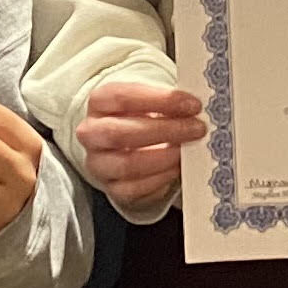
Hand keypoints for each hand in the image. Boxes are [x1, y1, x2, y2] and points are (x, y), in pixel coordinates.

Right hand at [76, 75, 205, 225]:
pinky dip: (161, 179)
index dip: (160, 100)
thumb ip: (168, 102)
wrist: (126, 148)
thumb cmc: (141, 118)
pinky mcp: (113, 189)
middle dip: (164, 131)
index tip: (192, 104)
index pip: (122, 98)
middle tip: (196, 129)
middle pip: (120, 133)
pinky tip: (177, 168)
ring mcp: (99, 164)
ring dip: (165, 157)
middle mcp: (92, 133)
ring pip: (127, 164)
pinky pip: (136, 189)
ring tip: (188, 150)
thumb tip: (195, 107)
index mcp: (99, 102)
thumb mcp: (149, 101)